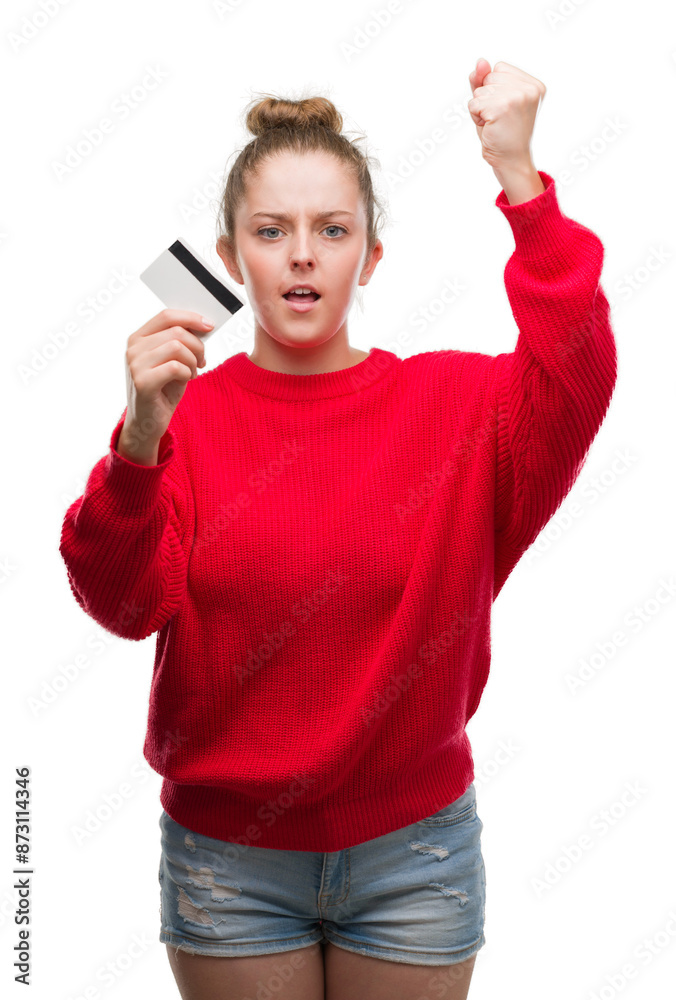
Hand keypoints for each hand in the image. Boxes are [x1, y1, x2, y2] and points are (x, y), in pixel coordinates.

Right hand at [119, 308, 211, 463]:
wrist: (148, 421)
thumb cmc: (162, 389)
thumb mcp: (172, 360)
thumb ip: (181, 342)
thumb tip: (203, 325)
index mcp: (138, 338)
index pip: (166, 315)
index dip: (191, 317)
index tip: (210, 325)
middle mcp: (133, 348)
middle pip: (176, 331)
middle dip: (197, 345)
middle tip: (201, 361)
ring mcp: (135, 365)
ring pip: (177, 347)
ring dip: (192, 361)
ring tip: (192, 372)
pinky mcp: (142, 382)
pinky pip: (176, 367)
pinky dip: (187, 373)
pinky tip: (186, 380)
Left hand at [468, 58, 545, 171]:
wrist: (510, 161)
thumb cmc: (502, 132)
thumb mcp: (494, 101)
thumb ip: (485, 80)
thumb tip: (480, 62)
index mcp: (534, 84)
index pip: (499, 68)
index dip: (494, 88)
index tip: (504, 108)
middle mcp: (529, 88)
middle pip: (489, 76)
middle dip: (486, 97)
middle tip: (499, 118)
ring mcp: (517, 97)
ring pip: (480, 90)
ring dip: (480, 108)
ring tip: (495, 123)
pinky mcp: (502, 107)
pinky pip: (474, 103)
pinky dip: (475, 116)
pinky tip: (490, 127)